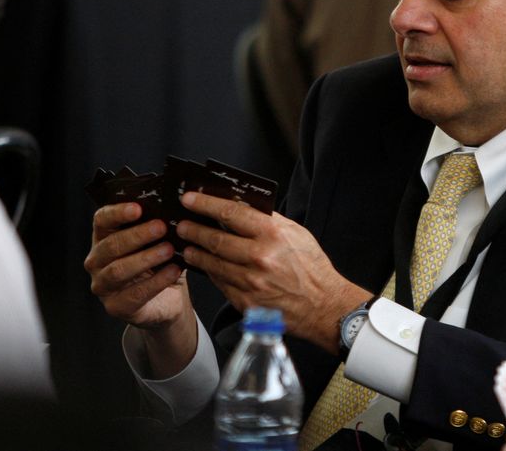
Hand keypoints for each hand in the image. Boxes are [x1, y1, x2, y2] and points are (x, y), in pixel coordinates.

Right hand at [84, 202, 196, 376]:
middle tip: (161, 227)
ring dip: (146, 258)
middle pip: (111, 245)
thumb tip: (174, 206)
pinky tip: (174, 271)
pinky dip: (157, 281)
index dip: (117, 212)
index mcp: (104, 237)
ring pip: (118, 270)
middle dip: (137, 235)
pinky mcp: (115, 306)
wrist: (169, 299)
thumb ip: (159, 225)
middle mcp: (97, 261)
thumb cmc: (160, 263)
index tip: (138, 207)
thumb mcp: (160, 241)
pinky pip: (134, 294)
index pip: (102, 220)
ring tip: (169, 249)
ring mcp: (103, 285)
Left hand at [176, 191, 371, 353]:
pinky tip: (205, 266)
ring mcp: (251, 282)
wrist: (323, 305)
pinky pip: (220, 283)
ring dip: (196, 253)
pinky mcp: (246, 302)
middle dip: (193, 229)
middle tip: (181, 225)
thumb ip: (268, 220)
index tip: (190, 199)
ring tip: (188, 245)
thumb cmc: (311, 268)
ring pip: (213, 263)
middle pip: (215, 239)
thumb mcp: (296, 233)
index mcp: (273, 234)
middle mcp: (260, 257)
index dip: (206, 204)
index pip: (231, 213)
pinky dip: (211, 272)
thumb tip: (241, 207)